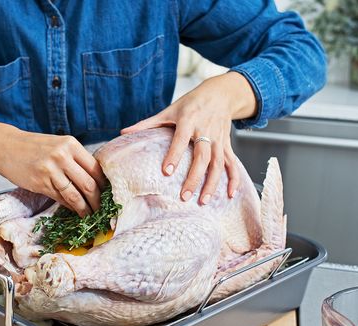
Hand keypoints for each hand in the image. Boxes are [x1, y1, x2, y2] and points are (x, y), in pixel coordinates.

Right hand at [0, 119, 105, 216]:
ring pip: (75, 194)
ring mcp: (51, 170)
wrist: (5, 146)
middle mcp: (62, 156)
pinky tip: (75, 211)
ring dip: (85, 208)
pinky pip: (60, 198)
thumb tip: (95, 182)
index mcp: (71, 144)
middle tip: (103, 210)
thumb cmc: (34, 147)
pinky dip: (69, 206)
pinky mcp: (40, 182)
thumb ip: (75, 160)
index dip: (104, 185)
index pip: (96, 168)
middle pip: (89, 184)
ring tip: (90, 215)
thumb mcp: (58, 145)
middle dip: (98, 200)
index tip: (109, 195)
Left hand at [121, 71, 256, 204]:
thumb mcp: (169, 110)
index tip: (167, 172)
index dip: (175, 155)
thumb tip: (123, 132)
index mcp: (189, 120)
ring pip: (218, 163)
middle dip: (194, 177)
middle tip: (184, 196)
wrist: (220, 94)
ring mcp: (218, 139)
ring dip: (212, 183)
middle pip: (202, 156)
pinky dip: (233, 179)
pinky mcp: (227, 144)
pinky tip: (230, 194)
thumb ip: (147, 123)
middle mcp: (206, 130)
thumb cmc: (191, 103)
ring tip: (203, 201)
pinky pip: (232, 163)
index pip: (181, 139)